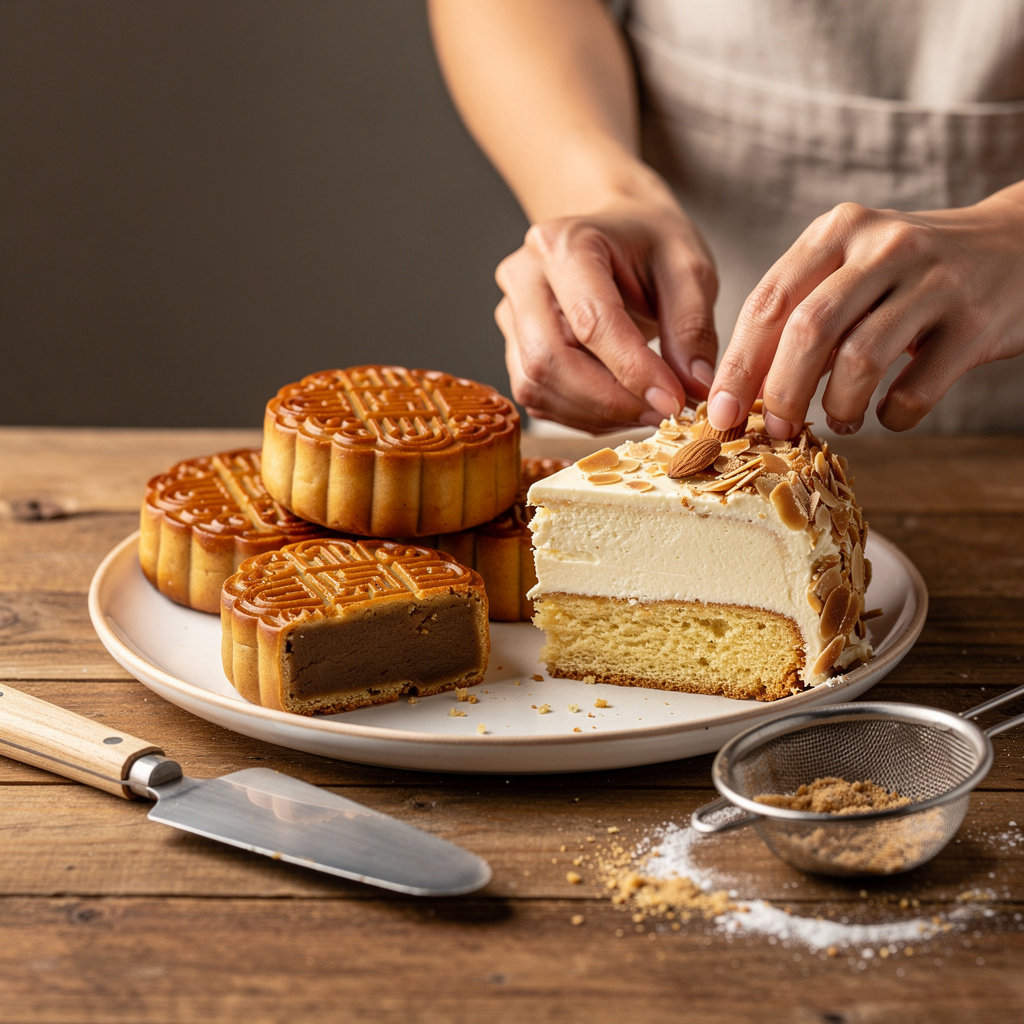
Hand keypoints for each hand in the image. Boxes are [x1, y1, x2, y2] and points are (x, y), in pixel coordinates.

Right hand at [495, 199, 719, 432]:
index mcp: (565, 243)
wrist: (616, 233)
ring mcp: (511, 316)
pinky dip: (583, 416)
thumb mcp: (689, 269)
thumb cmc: (651, 245)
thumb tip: (693, 387)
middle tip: (662, 413)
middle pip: (550, 360)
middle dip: (610, 400)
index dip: (633, 370)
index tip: (674, 400)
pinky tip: (621, 407)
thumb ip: (692, 327)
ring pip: (537, 386)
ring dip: (596, 414)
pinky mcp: (514, 349)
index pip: (591, 321)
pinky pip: (538, 399)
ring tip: (647, 410)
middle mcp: (524, 277)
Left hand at [706, 189, 1023, 437]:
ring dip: (836, 407)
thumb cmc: (911, 274)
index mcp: (837, 231)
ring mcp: (934, 280)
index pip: (768, 302)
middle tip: (775, 431)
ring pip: (859, 359)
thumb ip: (801, 315)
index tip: (720, 415)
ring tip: (838, 420)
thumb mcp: (852, 270)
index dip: (738, 366)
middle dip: (779, 394)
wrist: (1020, 247)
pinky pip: (915, 388)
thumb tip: (744, 392)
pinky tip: (886, 415)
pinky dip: (891, 417)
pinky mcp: (976, 321)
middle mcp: (883, 246)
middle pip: (807, 330)